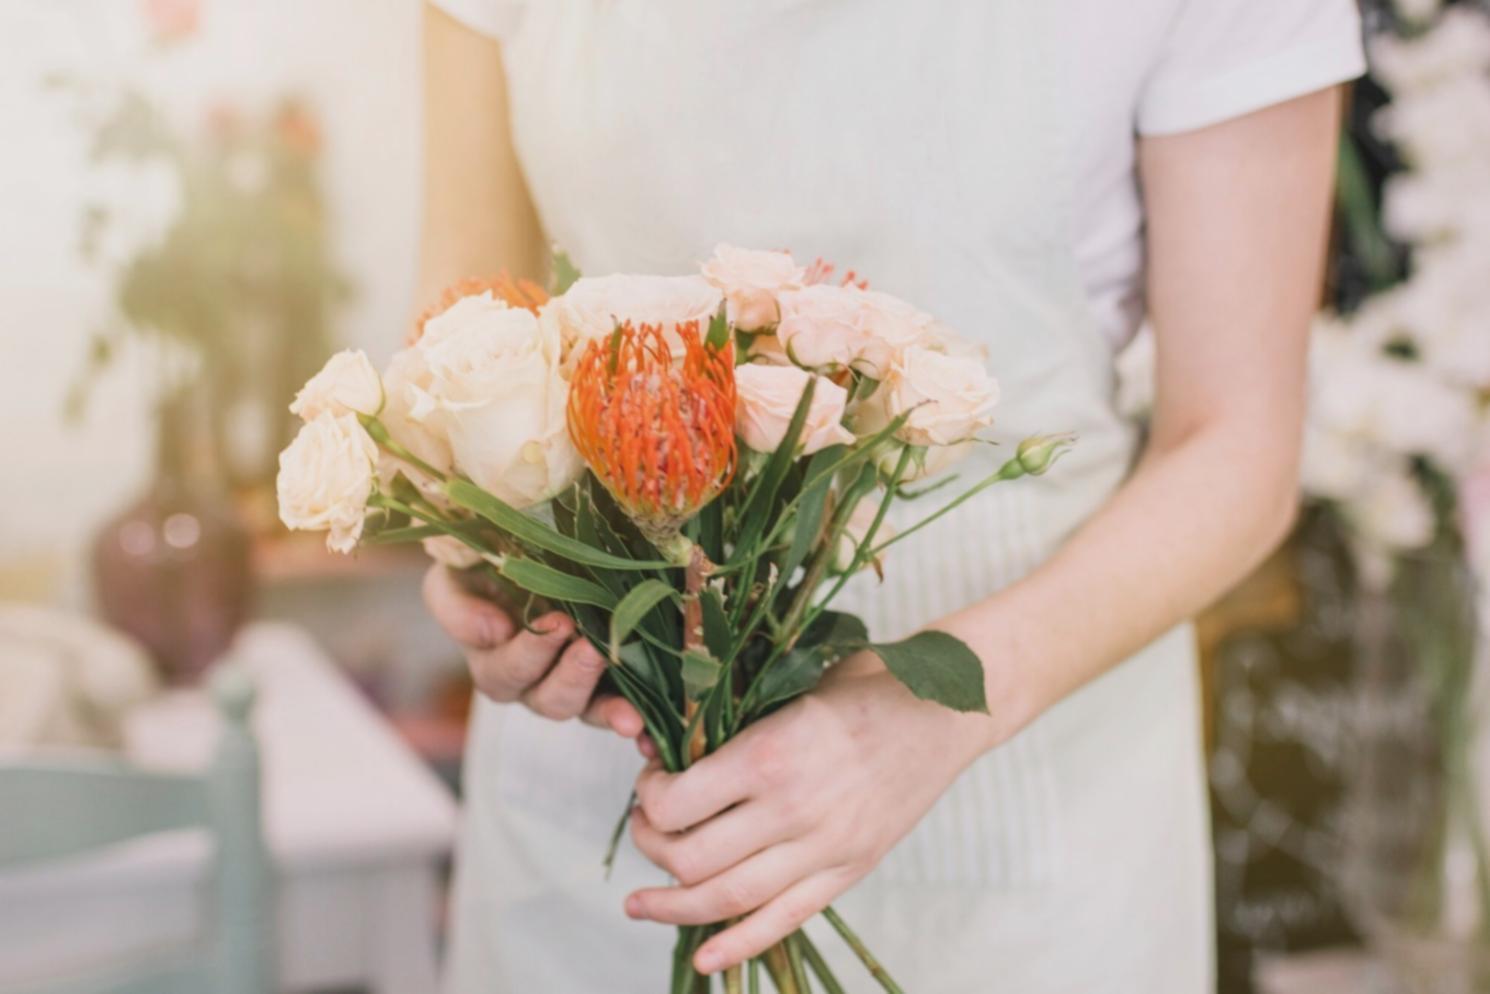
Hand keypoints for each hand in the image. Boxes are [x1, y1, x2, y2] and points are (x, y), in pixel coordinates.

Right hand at [422, 565, 643, 735]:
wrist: (529, 551)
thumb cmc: (485, 567)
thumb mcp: (455, 578)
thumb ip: (457, 607)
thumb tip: (493, 633)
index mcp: (494, 664)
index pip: (506, 674)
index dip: (531, 653)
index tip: (558, 622)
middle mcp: (534, 684)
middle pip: (549, 701)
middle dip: (571, 677)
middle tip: (590, 648)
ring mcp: (576, 686)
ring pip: (587, 710)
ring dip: (607, 708)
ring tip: (628, 707)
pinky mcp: (611, 682)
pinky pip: (621, 709)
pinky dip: (635, 722)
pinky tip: (647, 730)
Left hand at [622, 653, 988, 973]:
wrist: (944, 714)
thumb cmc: (863, 687)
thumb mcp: (789, 687)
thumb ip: (729, 723)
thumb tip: (656, 745)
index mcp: (771, 754)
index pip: (678, 804)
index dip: (648, 799)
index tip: (651, 784)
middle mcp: (792, 809)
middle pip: (692, 858)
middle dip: (652, 846)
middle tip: (647, 828)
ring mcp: (823, 848)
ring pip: (728, 899)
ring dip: (672, 906)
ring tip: (640, 902)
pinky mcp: (847, 872)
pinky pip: (782, 921)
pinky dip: (736, 945)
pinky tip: (702, 958)